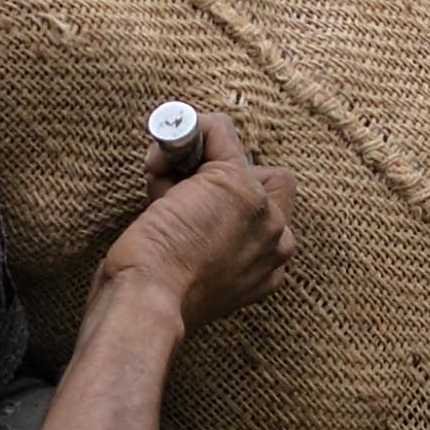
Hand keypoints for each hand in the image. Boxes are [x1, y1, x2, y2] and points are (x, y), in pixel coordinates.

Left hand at [96, 142, 293, 334]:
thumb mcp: (198, 273)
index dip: (230, 208)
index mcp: (270, 268)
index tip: (194, 216)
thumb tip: (179, 190)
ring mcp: (263, 210)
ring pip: (241, 158)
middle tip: (184, 197)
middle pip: (268, 184)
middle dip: (226, 182)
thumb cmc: (156, 296)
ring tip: (165, 186)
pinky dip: (191, 129)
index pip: (267, 219)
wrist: (151, 299)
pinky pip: (219, 132)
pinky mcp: (236, 182)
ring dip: (201, 162)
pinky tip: (162, 152)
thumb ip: (208, 238)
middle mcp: (278, 240)